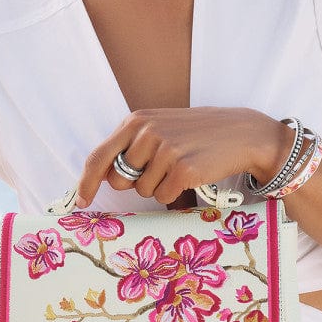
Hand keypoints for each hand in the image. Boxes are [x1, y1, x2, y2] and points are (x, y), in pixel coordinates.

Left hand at [75, 107, 290, 207]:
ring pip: (143, 191)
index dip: (86, 182)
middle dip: (135, 183)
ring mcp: (165, 151)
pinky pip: (164, 197)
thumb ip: (131, 146)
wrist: (240, 132)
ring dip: (160, 186)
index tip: (81, 201)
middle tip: (161, 169)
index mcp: (136, 120)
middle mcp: (147, 133)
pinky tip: (192, 174)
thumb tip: (106, 178)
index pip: (99, 156)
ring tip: (181, 165)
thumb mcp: (160, 127)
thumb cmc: (196, 133)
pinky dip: (176, 193)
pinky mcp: (184, 170)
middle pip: (120, 180)